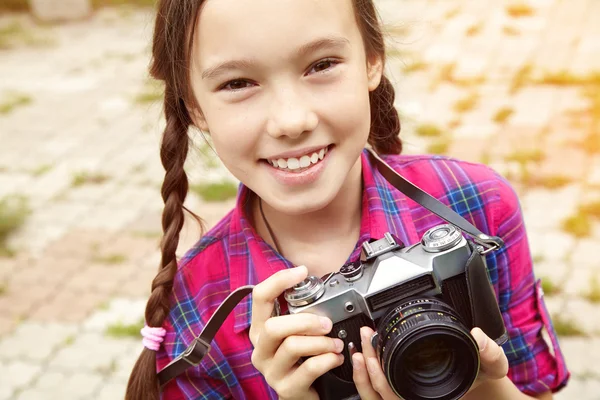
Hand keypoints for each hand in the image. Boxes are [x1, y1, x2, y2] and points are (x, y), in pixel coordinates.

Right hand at [249, 266, 344, 399]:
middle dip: (306, 321)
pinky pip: (309, 369)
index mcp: (260, 330)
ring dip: (322, 342)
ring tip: (336, 343)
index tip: (301, 271)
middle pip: (274, 327)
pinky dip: (327, 360)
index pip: (260, 297)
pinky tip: (335, 358)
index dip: (279, 280)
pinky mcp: (287, 387)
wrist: (302, 394)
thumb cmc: (299, 358)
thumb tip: (313, 284)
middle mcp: (261, 349)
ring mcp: (271, 370)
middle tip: (326, 324)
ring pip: (293, 346)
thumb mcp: (293, 333)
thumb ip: (297, 312)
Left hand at [351, 327, 508, 399]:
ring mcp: (405, 398)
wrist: (479, 385)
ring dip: (362, 374)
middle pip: (377, 397)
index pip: (394, 396)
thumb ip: (491, 353)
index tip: (370, 354)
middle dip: (364, 370)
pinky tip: (364, 356)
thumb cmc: (481, 377)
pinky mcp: (401, 393)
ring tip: (359, 348)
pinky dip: (367, 376)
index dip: (378, 378)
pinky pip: (377, 393)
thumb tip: (478, 337)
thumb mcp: (494, 367)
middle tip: (364, 342)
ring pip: (373, 397)